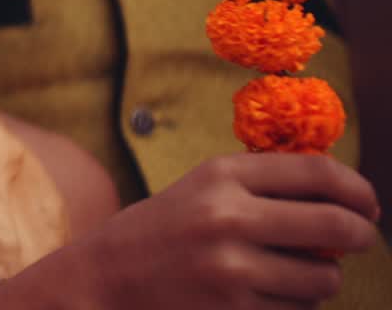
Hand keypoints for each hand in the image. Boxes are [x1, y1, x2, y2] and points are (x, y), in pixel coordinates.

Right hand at [79, 154, 378, 308]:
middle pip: (333, 225)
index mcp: (221, 175)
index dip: (357, 188)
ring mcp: (232, 268)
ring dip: (323, 278)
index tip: (369, 205)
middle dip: (359, 235)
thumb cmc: (162, 230)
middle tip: (361, 239)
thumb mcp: (202, 188)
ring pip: (322, 278)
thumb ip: (262, 184)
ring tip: (297, 273)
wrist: (105, 278)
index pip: (316, 173)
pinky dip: (294, 305)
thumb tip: (343, 196)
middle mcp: (229, 217)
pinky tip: (265, 295)